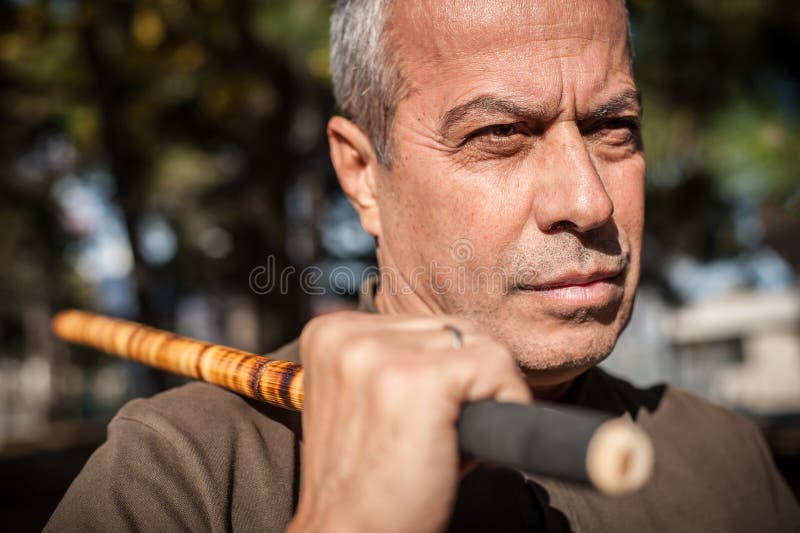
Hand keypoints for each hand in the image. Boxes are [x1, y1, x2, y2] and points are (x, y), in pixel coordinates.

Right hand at [286, 311, 530, 532]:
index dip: (443, 372)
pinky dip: (508, 403)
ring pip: (480, 345)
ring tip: (442, 440)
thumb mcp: (360, 399)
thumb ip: (392, 357)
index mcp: (330, 333)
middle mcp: (348, 334)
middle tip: (436, 435)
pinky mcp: (422, 380)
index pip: (422, 324)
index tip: (425, 417)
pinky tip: (470, 445)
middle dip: (463, 381)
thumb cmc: (367, 480)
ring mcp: (382, 355)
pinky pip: (499, 366)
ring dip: (481, 396)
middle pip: (453, 330)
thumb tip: (462, 337)